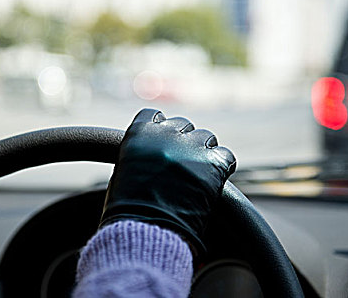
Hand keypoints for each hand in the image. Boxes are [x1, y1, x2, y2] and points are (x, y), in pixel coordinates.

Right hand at [100, 108, 235, 257]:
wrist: (145, 231)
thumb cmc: (127, 210)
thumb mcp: (122, 172)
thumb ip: (138, 154)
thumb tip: (148, 156)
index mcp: (140, 132)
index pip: (154, 115)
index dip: (160, 129)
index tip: (162, 143)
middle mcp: (166, 133)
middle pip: (182, 126)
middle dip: (182, 143)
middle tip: (180, 166)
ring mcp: (191, 147)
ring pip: (205, 137)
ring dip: (202, 152)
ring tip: (197, 175)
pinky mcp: (212, 164)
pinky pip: (225, 155)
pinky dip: (222, 166)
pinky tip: (214, 179)